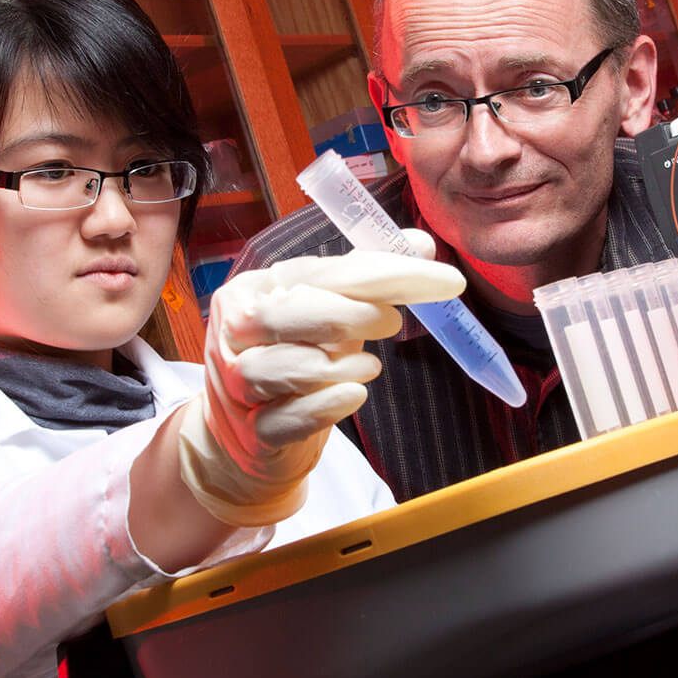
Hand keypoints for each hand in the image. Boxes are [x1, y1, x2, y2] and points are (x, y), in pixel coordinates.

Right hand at [179, 230, 461, 524]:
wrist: (254, 431)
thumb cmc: (297, 357)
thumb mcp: (330, 312)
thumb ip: (370, 279)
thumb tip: (422, 244)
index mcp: (255, 289)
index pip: (318, 273)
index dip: (380, 273)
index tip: (442, 280)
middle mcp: (235, 332)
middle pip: (279, 315)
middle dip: (343, 315)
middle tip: (393, 323)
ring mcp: (235, 385)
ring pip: (270, 369)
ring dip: (330, 365)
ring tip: (372, 367)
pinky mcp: (249, 433)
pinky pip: (278, 420)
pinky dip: (318, 408)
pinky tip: (353, 397)